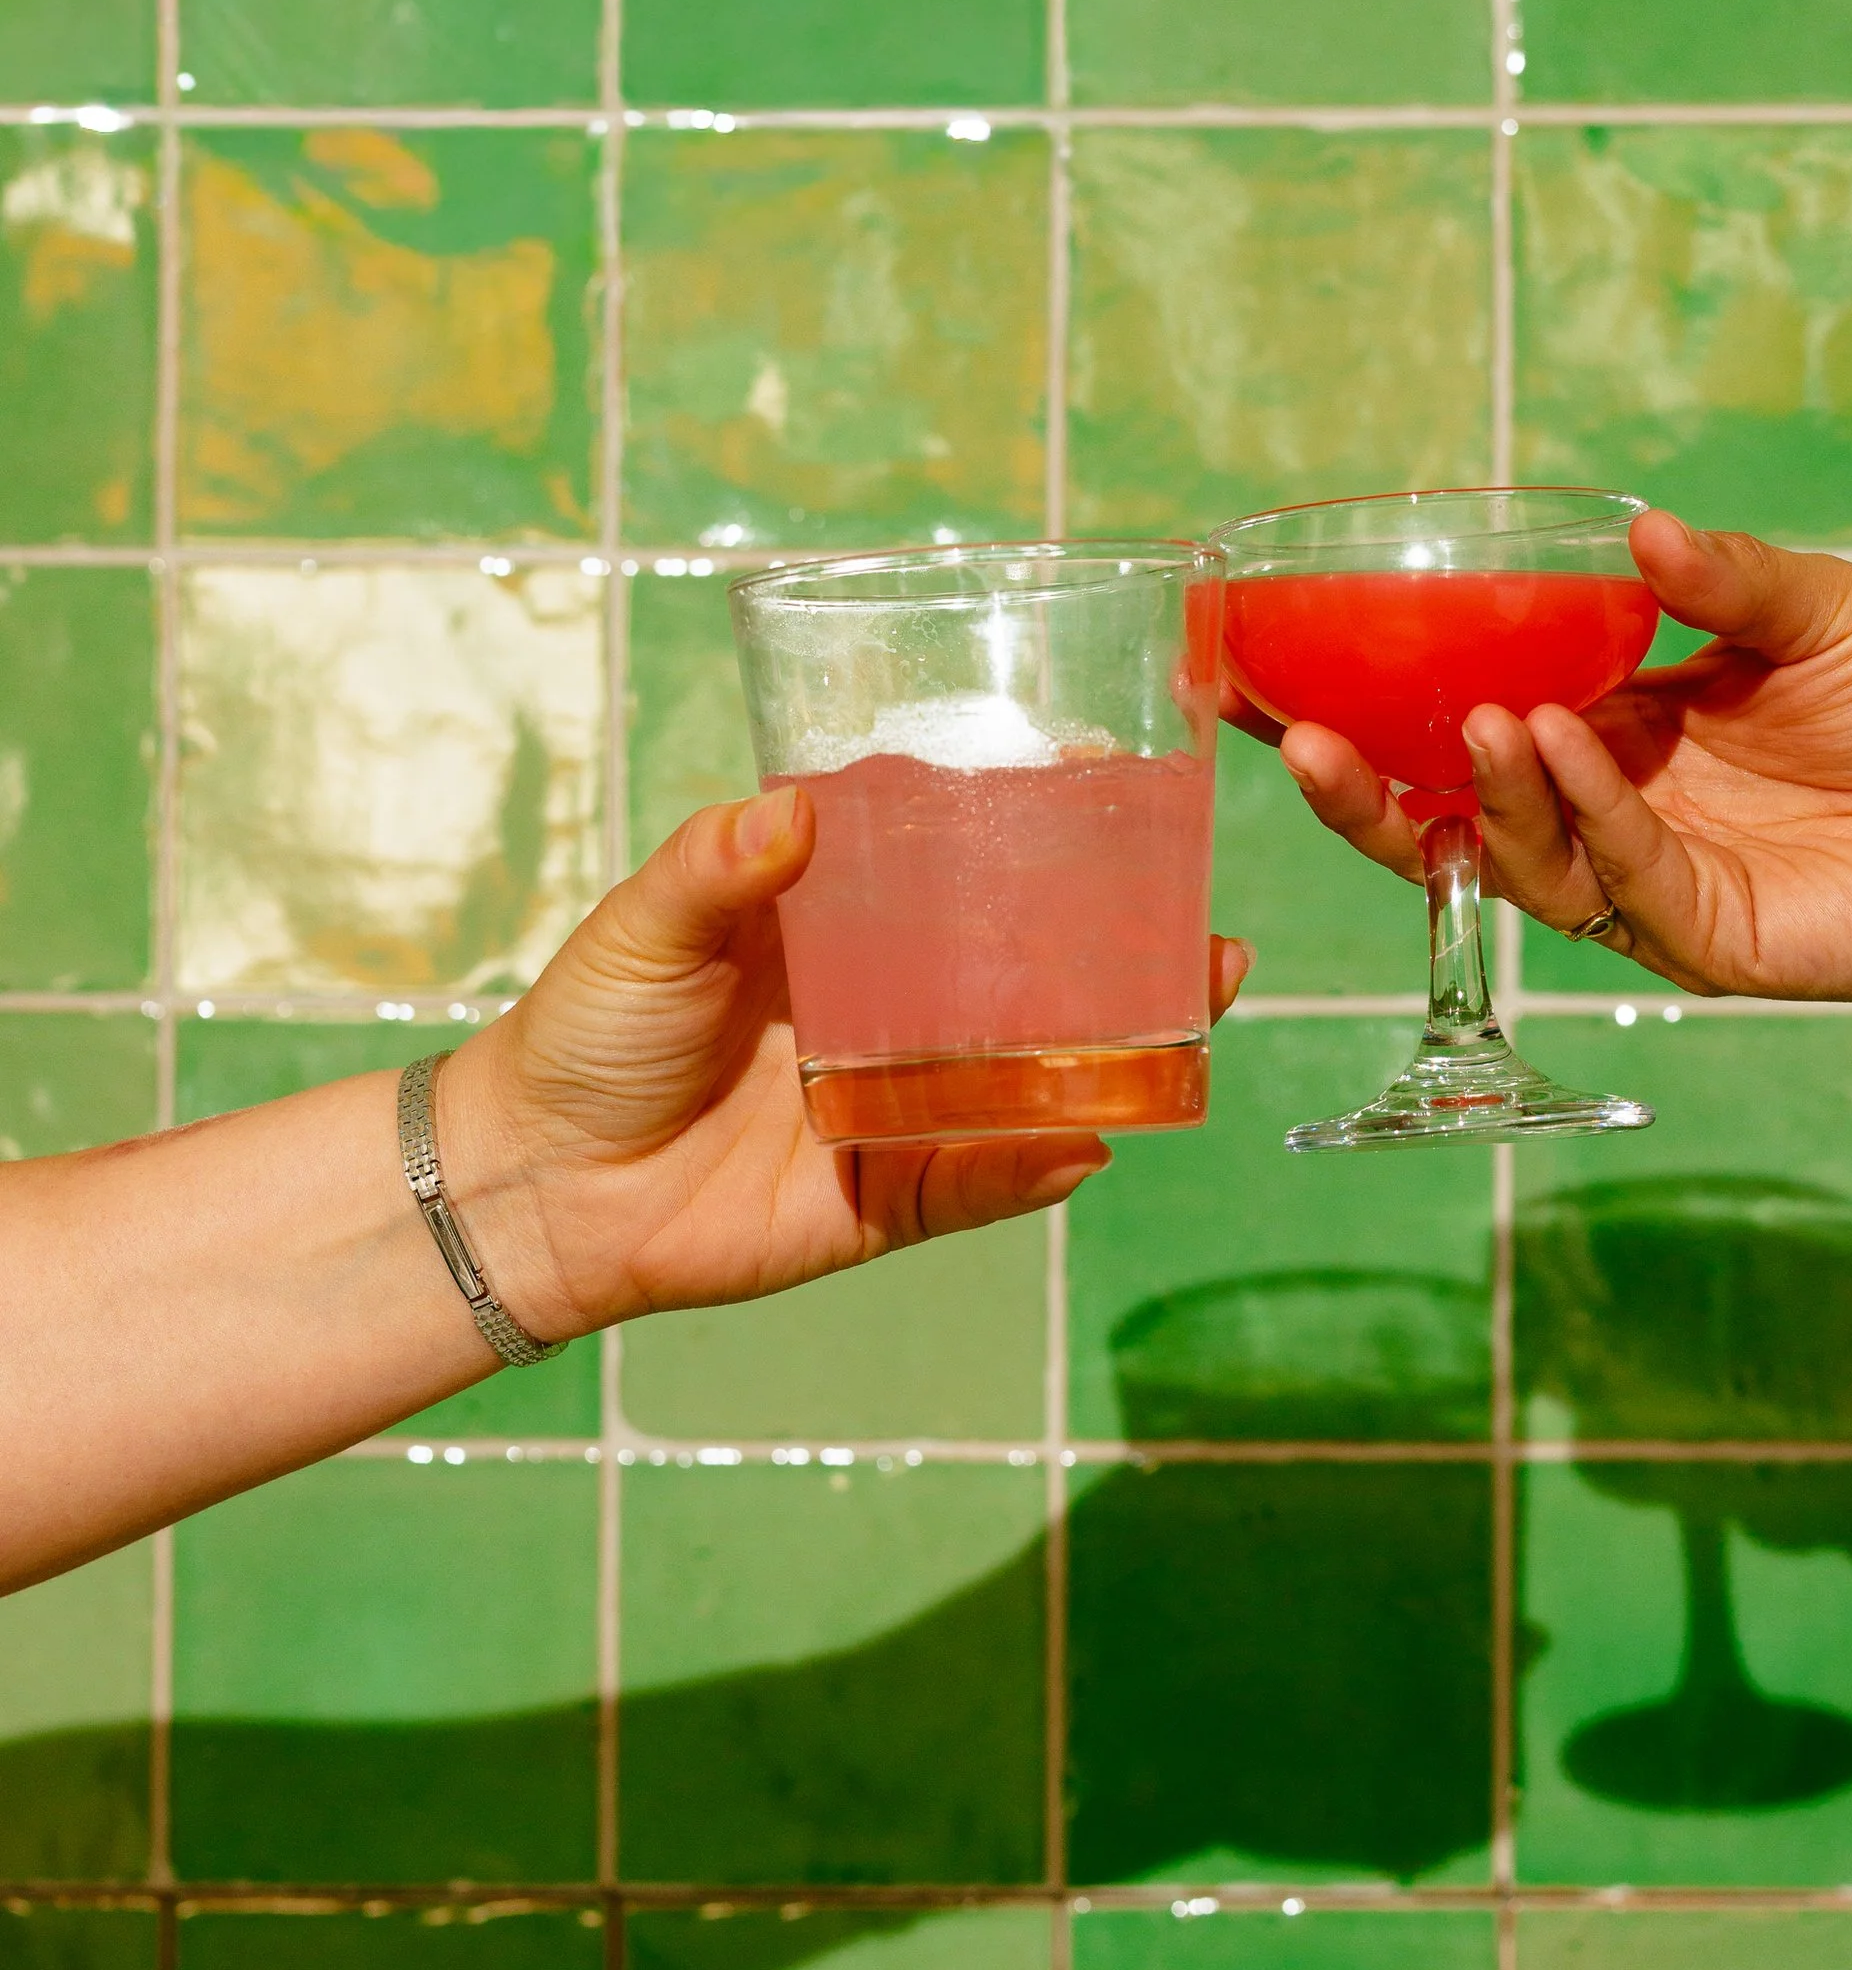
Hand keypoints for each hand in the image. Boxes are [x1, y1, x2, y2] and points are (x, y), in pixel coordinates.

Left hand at [434, 785, 1253, 1340]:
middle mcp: (894, 1009)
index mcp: (845, 926)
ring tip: (1199, 998)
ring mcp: (904, 1102)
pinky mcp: (888, 1195)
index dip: (1037, 825)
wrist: (534, 1184)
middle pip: (1034, 971)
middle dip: (1127, 942)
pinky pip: (980, 1180)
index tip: (1109, 774)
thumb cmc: (585, 1033)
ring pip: (1038, 1072)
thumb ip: (715, 867)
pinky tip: (1093, 1141)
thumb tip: (793, 812)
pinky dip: (1034, 1165)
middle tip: (1199, 906)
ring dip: (1125, 1045)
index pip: (961, 863)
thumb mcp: (643, 928)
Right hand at [1259, 514, 1851, 1000]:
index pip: (1469, 721)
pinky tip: (1567, 744)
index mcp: (1618, 729)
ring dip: (1485, 794)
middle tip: (1306, 733)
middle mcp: (1616, 813)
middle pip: (1457, 819)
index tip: (1286, 667)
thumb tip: (1635, 531)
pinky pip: (1623, 883)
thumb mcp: (1818, 609)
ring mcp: (1656, 886)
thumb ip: (1724, 579)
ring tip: (1476, 718)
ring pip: (1524, 863)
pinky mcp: (1712, 942)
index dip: (1380, 706)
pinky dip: (1587, 814)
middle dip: (1373, 789)